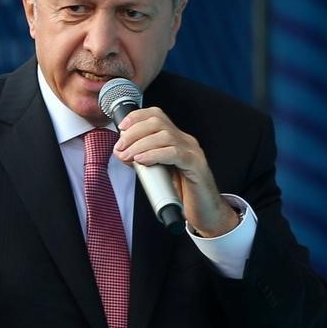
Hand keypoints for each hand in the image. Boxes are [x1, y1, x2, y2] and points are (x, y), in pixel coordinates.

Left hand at [113, 107, 237, 236]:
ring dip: (140, 144)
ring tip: (127, 156)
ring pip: (164, 136)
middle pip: (158, 122)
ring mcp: (192, 151)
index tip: (121, 128)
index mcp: (176, 139)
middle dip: (134, 132)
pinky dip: (155, 154)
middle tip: (121, 147)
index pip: (156, 115)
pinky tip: (142, 160)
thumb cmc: (182, 194)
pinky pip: (174, 153)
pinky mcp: (196, 166)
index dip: (136, 117)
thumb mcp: (158, 172)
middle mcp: (185, 141)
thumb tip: (121, 152)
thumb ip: (141, 160)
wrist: (205, 212)